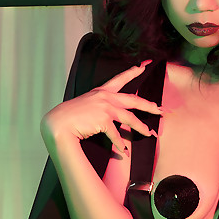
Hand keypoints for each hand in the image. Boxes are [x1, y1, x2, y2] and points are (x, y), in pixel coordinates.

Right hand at [41, 60, 163, 157]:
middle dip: (148, 105)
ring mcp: (104, 107)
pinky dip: (120, 144)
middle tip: (159, 110)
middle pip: (133, 100)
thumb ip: (98, 107)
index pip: (120, 79)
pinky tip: (124, 151)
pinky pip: (116, 134)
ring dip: (140, 127)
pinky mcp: (103, 119)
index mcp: (100, 92)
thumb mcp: (85, 106)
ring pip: (129, 117)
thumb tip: (108, 117)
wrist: (59, 123)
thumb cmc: (69, 117)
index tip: (143, 66)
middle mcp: (105, 97)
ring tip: (148, 134)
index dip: (132, 72)